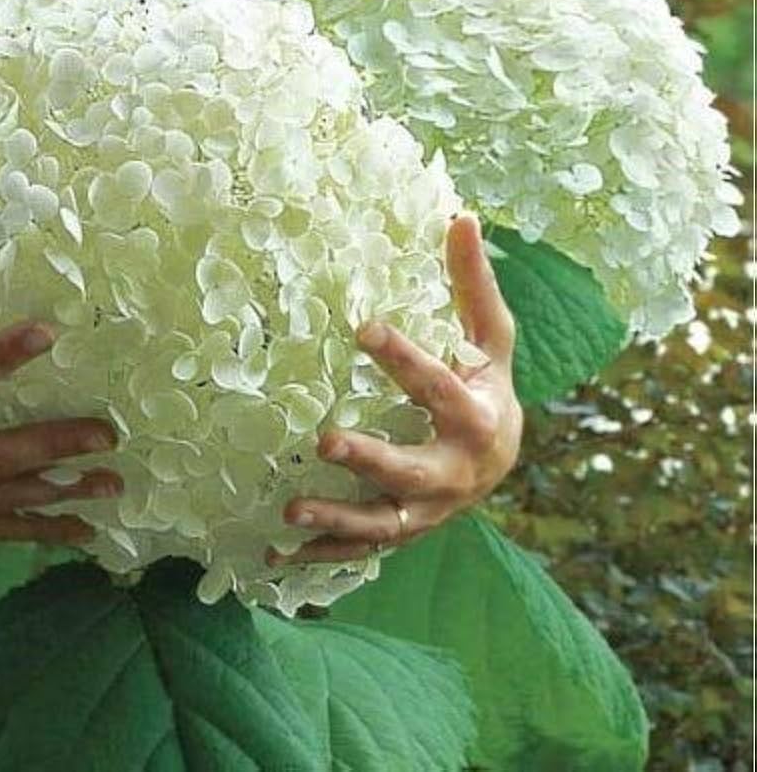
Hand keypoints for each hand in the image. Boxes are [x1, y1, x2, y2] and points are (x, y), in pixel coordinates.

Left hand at [269, 212, 522, 565]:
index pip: (438, 386)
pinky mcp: (404, 531)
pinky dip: (319, 557)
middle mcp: (455, 472)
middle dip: (370, 460)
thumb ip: (471, 284)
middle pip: (412, 469)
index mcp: (476, 415)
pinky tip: (271, 556)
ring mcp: (429, 510)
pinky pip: (361, 550)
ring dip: (338, 521)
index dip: (404, 358)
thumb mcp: (490, 337)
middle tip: (324, 442)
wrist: (501, 461)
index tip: (362, 327)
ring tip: (290, 511)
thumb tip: (460, 215)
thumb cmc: (486, 387)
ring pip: (384, 522)